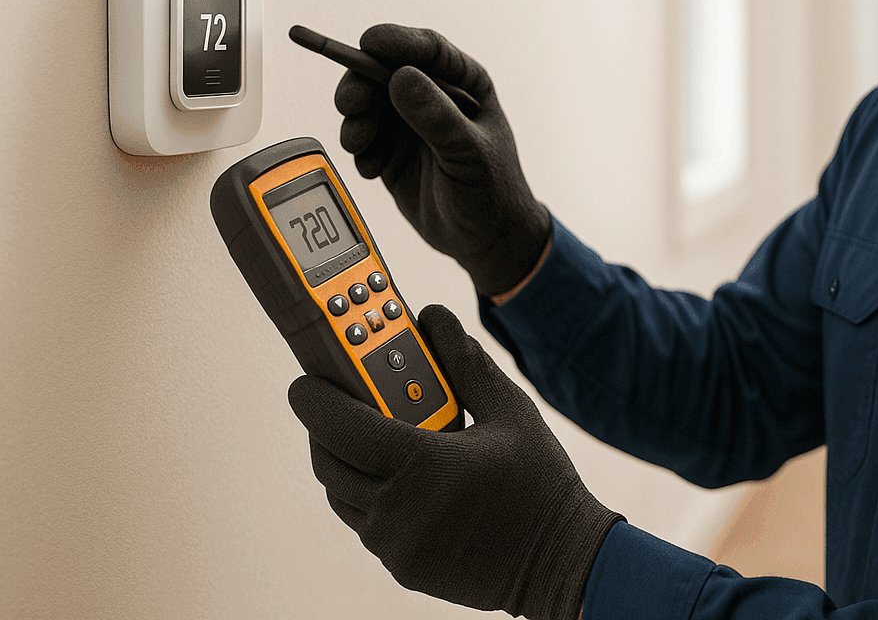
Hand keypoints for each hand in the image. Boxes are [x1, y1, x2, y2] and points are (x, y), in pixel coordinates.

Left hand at [288, 305, 622, 619]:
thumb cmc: (541, 483)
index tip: (306, 380)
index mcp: (422, 464)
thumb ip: (465, 363)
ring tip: (372, 435)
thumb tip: (434, 319)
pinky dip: (368, 493)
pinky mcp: (401, 566)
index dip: (314, 398)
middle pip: (327, 460)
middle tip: (341, 402)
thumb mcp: (511, 412)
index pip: (339, 426)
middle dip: (323, 428)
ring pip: (340, 495)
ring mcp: (395, 544)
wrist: (562, 559)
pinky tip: (400, 474)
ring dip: (345, 462)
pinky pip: (364, 523)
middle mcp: (398, 509)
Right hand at [335, 24, 550, 296]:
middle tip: (350, 106)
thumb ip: (436, 116)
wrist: (485, 241)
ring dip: (355, 122)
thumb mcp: (467, 153)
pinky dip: (359, 151)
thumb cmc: (492, 192)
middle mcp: (434, 97)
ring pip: (366, 104)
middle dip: (360, 86)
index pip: (427, 49)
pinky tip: (374, 170)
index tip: (367, 43)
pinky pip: (362, 138)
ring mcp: (409, 123)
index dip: (395, 41)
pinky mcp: (390, 150)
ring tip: (361, 147)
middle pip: (383, 72)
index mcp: (465, 85)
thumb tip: (401, 77)